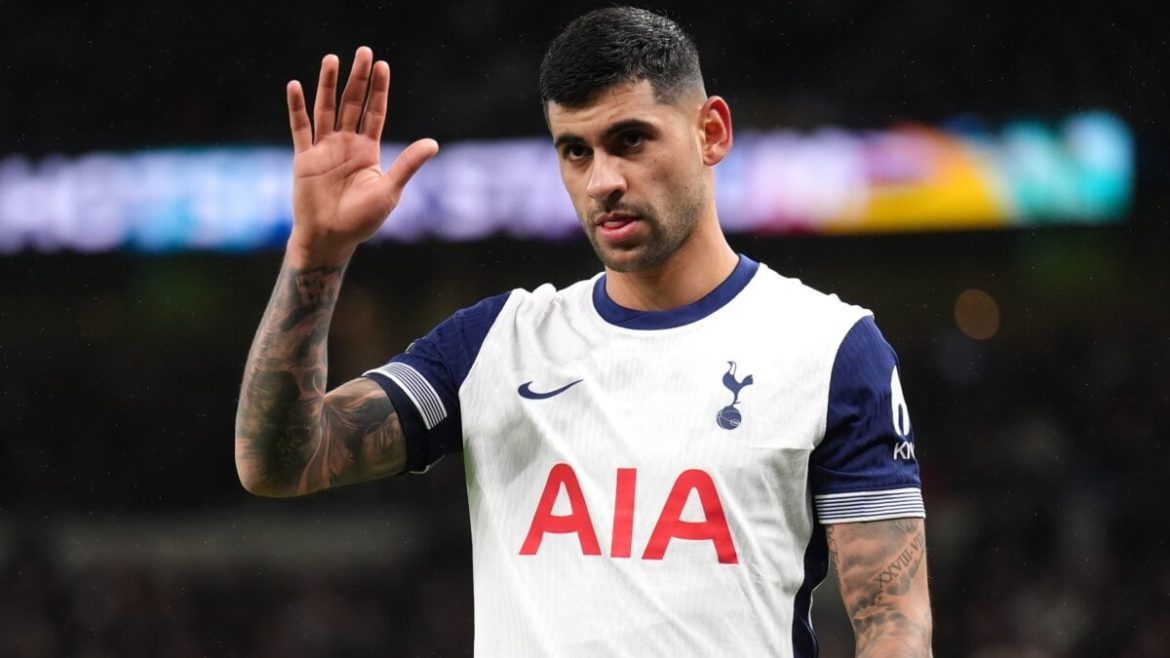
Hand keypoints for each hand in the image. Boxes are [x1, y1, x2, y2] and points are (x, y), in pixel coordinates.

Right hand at [285, 46, 438, 265]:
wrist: (331, 238)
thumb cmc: (363, 220)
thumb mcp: (390, 190)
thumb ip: (407, 164)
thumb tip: (434, 143)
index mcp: (368, 151)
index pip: (375, 112)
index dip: (378, 90)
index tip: (382, 66)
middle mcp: (346, 145)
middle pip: (352, 104)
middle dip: (358, 78)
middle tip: (363, 52)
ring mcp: (324, 149)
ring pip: (326, 109)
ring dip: (327, 85)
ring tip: (331, 59)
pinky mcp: (304, 158)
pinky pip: (300, 128)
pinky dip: (297, 108)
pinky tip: (296, 86)